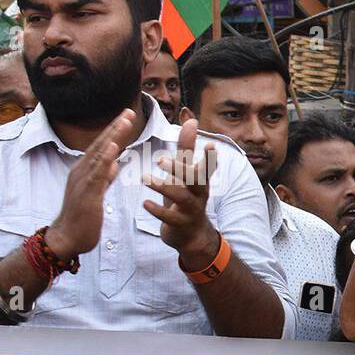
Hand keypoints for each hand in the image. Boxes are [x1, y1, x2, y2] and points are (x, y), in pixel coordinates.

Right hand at [47, 109, 137, 259]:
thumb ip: (104, 178)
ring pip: (99, 154)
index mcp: (85, 171)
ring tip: (124, 121)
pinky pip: (96, 174)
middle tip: (129, 111)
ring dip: (112, 137)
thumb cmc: (83, 218)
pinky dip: (105, 159)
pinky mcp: (86, 194)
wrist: (67, 239)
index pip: (102, 147)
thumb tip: (114, 164)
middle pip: (100, 145)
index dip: (114, 131)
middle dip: (115, 127)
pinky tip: (113, 149)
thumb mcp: (97, 193)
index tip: (127, 117)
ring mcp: (82, 181)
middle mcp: (81, 171)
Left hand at [144, 118, 220, 271]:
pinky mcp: (180, 224)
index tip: (210, 144)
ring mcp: (190, 210)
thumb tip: (190, 119)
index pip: (208, 166)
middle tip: (159, 158)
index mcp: (200, 180)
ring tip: (144, 178)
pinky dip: (157, 210)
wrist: (192, 235)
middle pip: (195, 180)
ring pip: (181, 197)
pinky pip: (170, 217)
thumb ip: (187, 147)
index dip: (210, 157)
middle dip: (180, 168)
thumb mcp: (187, 173)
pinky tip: (144, 203)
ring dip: (163, 187)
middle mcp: (199, 194)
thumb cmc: (186, 197)